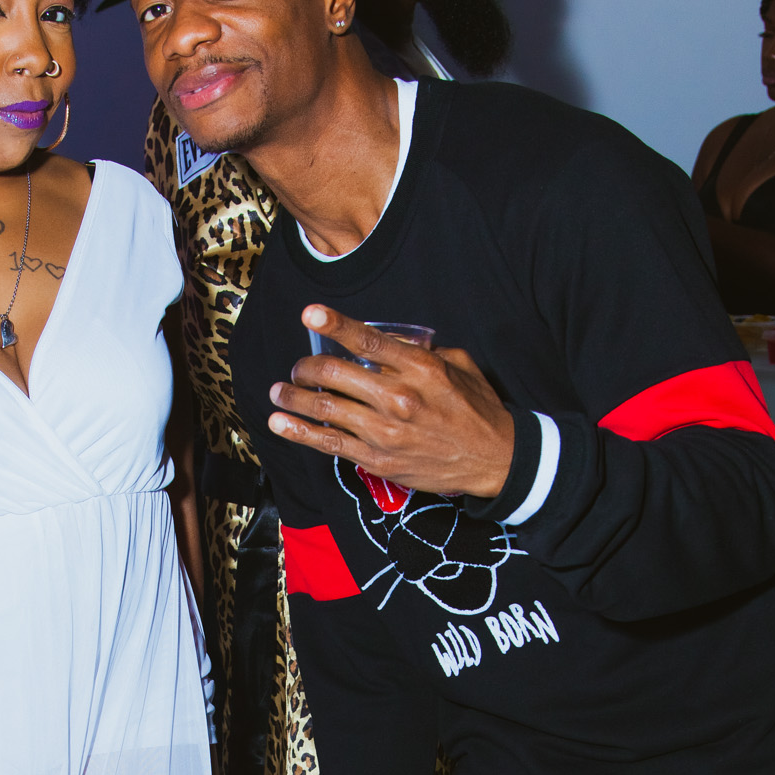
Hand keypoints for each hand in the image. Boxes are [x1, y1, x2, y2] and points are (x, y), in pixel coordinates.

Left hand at [267, 306, 515, 498]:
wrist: (494, 460)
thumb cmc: (477, 409)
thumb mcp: (458, 366)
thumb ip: (421, 351)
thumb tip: (389, 342)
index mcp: (419, 368)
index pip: (367, 340)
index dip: (333, 324)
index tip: (308, 314)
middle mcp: (399, 398)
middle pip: (335, 373)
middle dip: (307, 367)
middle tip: (299, 368)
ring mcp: (386, 432)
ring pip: (326, 408)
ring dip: (294, 396)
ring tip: (279, 390)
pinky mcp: (378, 460)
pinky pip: (330, 443)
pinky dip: (299, 431)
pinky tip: (280, 422)